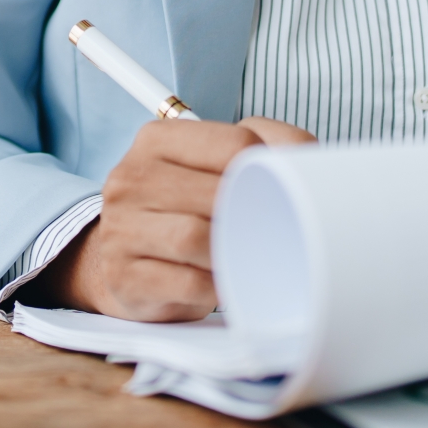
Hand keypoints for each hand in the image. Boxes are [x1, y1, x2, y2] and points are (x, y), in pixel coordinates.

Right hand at [28, 116, 313, 320]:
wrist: (131, 267)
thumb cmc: (184, 212)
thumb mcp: (214, 167)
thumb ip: (263, 142)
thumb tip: (307, 153)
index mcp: (157, 139)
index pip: (233, 143)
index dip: (270, 168)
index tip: (280, 189)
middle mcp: (130, 178)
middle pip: (218, 194)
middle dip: (254, 217)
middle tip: (273, 231)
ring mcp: (120, 227)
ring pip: (197, 239)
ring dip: (234, 254)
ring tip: (247, 257)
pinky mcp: (124, 275)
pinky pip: (188, 284)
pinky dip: (217, 288)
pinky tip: (222, 283)